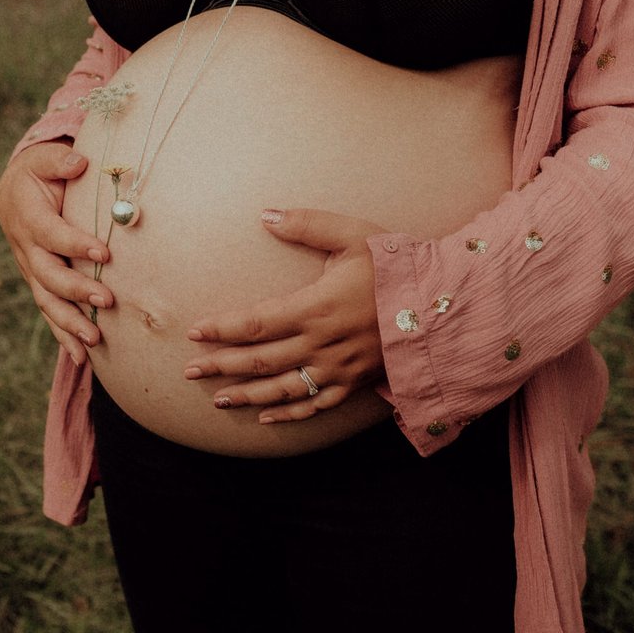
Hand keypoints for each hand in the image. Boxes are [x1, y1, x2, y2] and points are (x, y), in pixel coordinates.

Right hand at [0, 142, 114, 365]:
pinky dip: (63, 336)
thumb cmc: (40, 173)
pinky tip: (82, 358)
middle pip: (48, 275)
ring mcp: (31, 271)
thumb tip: (79, 163)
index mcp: (29, 218)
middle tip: (108, 300)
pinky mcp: (38, 284)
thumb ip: (60, 161)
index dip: (76, 244)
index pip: (52, 234)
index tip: (104, 253)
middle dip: (77, 290)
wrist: (16, 192)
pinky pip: (49, 313)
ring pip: (47, 301)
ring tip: (95, 339)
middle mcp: (26, 249)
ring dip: (70, 323)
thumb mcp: (45, 159)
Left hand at [182, 208, 384, 423]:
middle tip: (189, 371)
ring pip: (282, 388)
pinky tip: (266, 417)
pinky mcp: (355, 382)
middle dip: (221, 366)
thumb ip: (307, 225)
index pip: (255, 323)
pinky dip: (289, 414)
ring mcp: (338, 368)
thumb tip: (266, 215)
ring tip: (217, 398)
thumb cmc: (395, 264)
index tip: (194, 333)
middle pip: (260, 361)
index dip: (221, 329)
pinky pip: (316, 405)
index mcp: (315, 307)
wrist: (444, 301)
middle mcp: (321, 344)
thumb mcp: (353, 234)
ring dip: (247, 395)